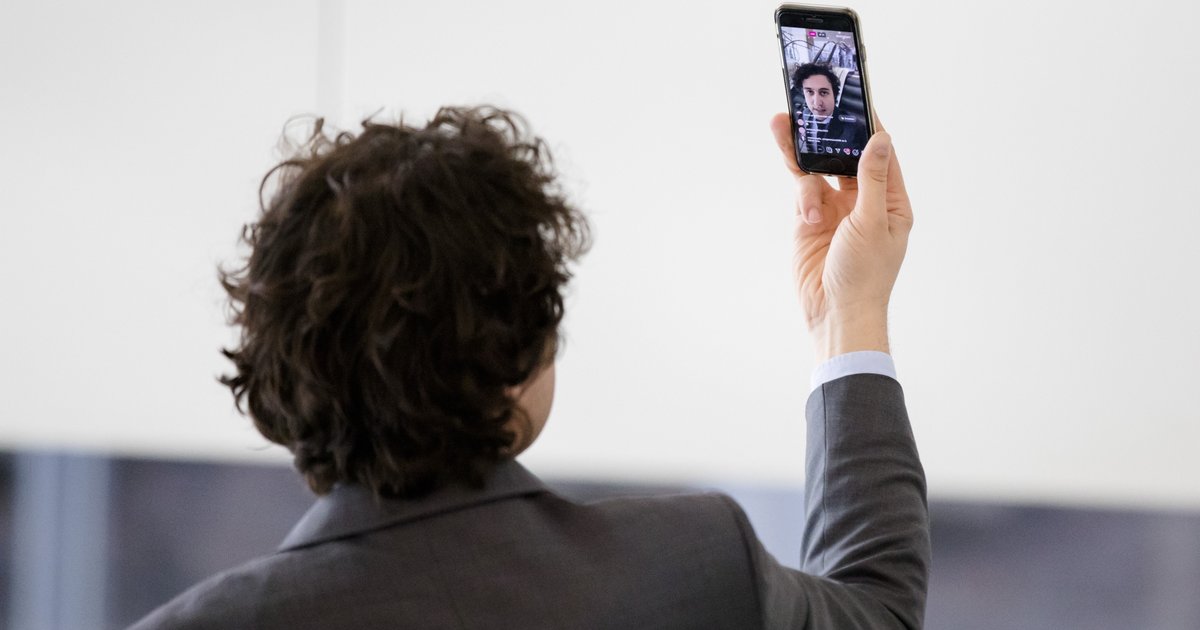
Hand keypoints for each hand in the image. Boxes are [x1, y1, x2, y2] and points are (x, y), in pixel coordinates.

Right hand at [769, 114, 912, 360]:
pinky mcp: (809, 220)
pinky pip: (801, 189)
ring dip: (803, 148)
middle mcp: (863, 201)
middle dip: (829, 132)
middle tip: (813, 102)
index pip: (880, 153)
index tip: (855, 97)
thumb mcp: (872, 222)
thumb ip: (872, 179)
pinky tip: (797, 186)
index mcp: (890, 201)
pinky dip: (798, 184)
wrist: (835, 313)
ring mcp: (835, 209)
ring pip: (817, 168)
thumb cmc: (865, 275)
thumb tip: (880, 139)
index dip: (868, 125)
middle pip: (845, 155)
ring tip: (783, 121)